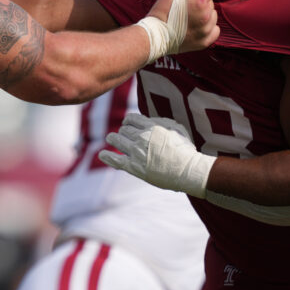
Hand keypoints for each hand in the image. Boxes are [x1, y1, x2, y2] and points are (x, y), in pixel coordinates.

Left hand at [98, 113, 215, 197]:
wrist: (187, 170)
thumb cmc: (185, 150)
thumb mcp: (176, 128)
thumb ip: (160, 121)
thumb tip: (147, 120)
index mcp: (152, 126)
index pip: (131, 118)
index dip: (128, 121)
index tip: (127, 124)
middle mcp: (141, 137)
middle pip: (123, 129)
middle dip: (123, 131)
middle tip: (123, 134)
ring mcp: (136, 152)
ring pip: (116, 140)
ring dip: (113, 138)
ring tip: (111, 138)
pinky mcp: (134, 167)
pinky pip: (115, 159)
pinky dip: (106, 156)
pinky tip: (101, 154)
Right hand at [141, 0, 217, 61]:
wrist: (154, 36)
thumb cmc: (160, 16)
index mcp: (199, 2)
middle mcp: (205, 17)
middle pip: (210, 3)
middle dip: (201, 3)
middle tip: (187, 8)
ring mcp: (205, 31)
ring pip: (213, 16)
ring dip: (204, 16)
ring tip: (190, 19)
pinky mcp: (204, 41)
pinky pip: (214, 31)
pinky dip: (208, 28)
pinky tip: (198, 27)